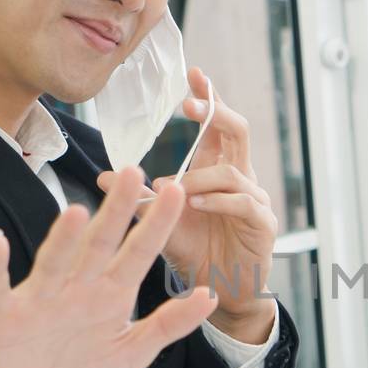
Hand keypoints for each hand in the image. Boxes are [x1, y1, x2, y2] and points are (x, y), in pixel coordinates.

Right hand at [0, 169, 215, 367]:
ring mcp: (40, 297)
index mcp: (109, 295)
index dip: (157, 226)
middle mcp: (76, 287)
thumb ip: (167, 326)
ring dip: (62, 239)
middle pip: (99, 245)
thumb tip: (209, 296)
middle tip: (133, 172)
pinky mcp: (4, 313)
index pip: (138, 254)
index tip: (177, 192)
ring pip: (53, 262)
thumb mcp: (129, 352)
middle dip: (116, 213)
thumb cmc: (72, 366)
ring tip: (74, 211)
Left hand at [102, 68, 277, 343]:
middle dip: (215, 113)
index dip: (210, 98)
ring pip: (233, 170)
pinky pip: (243, 202)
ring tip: (174, 188)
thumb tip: (105, 178)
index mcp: (218, 170)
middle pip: (237, 131)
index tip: (194, 74)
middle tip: (189, 105)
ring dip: (200, 176)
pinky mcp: (262, 224)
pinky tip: (196, 204)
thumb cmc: (197, 254)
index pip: (217, 126)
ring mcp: (255, 199)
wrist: (222, 293)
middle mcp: (240, 178)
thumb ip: (139, 200)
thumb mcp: (162, 224)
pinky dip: (217, 201)